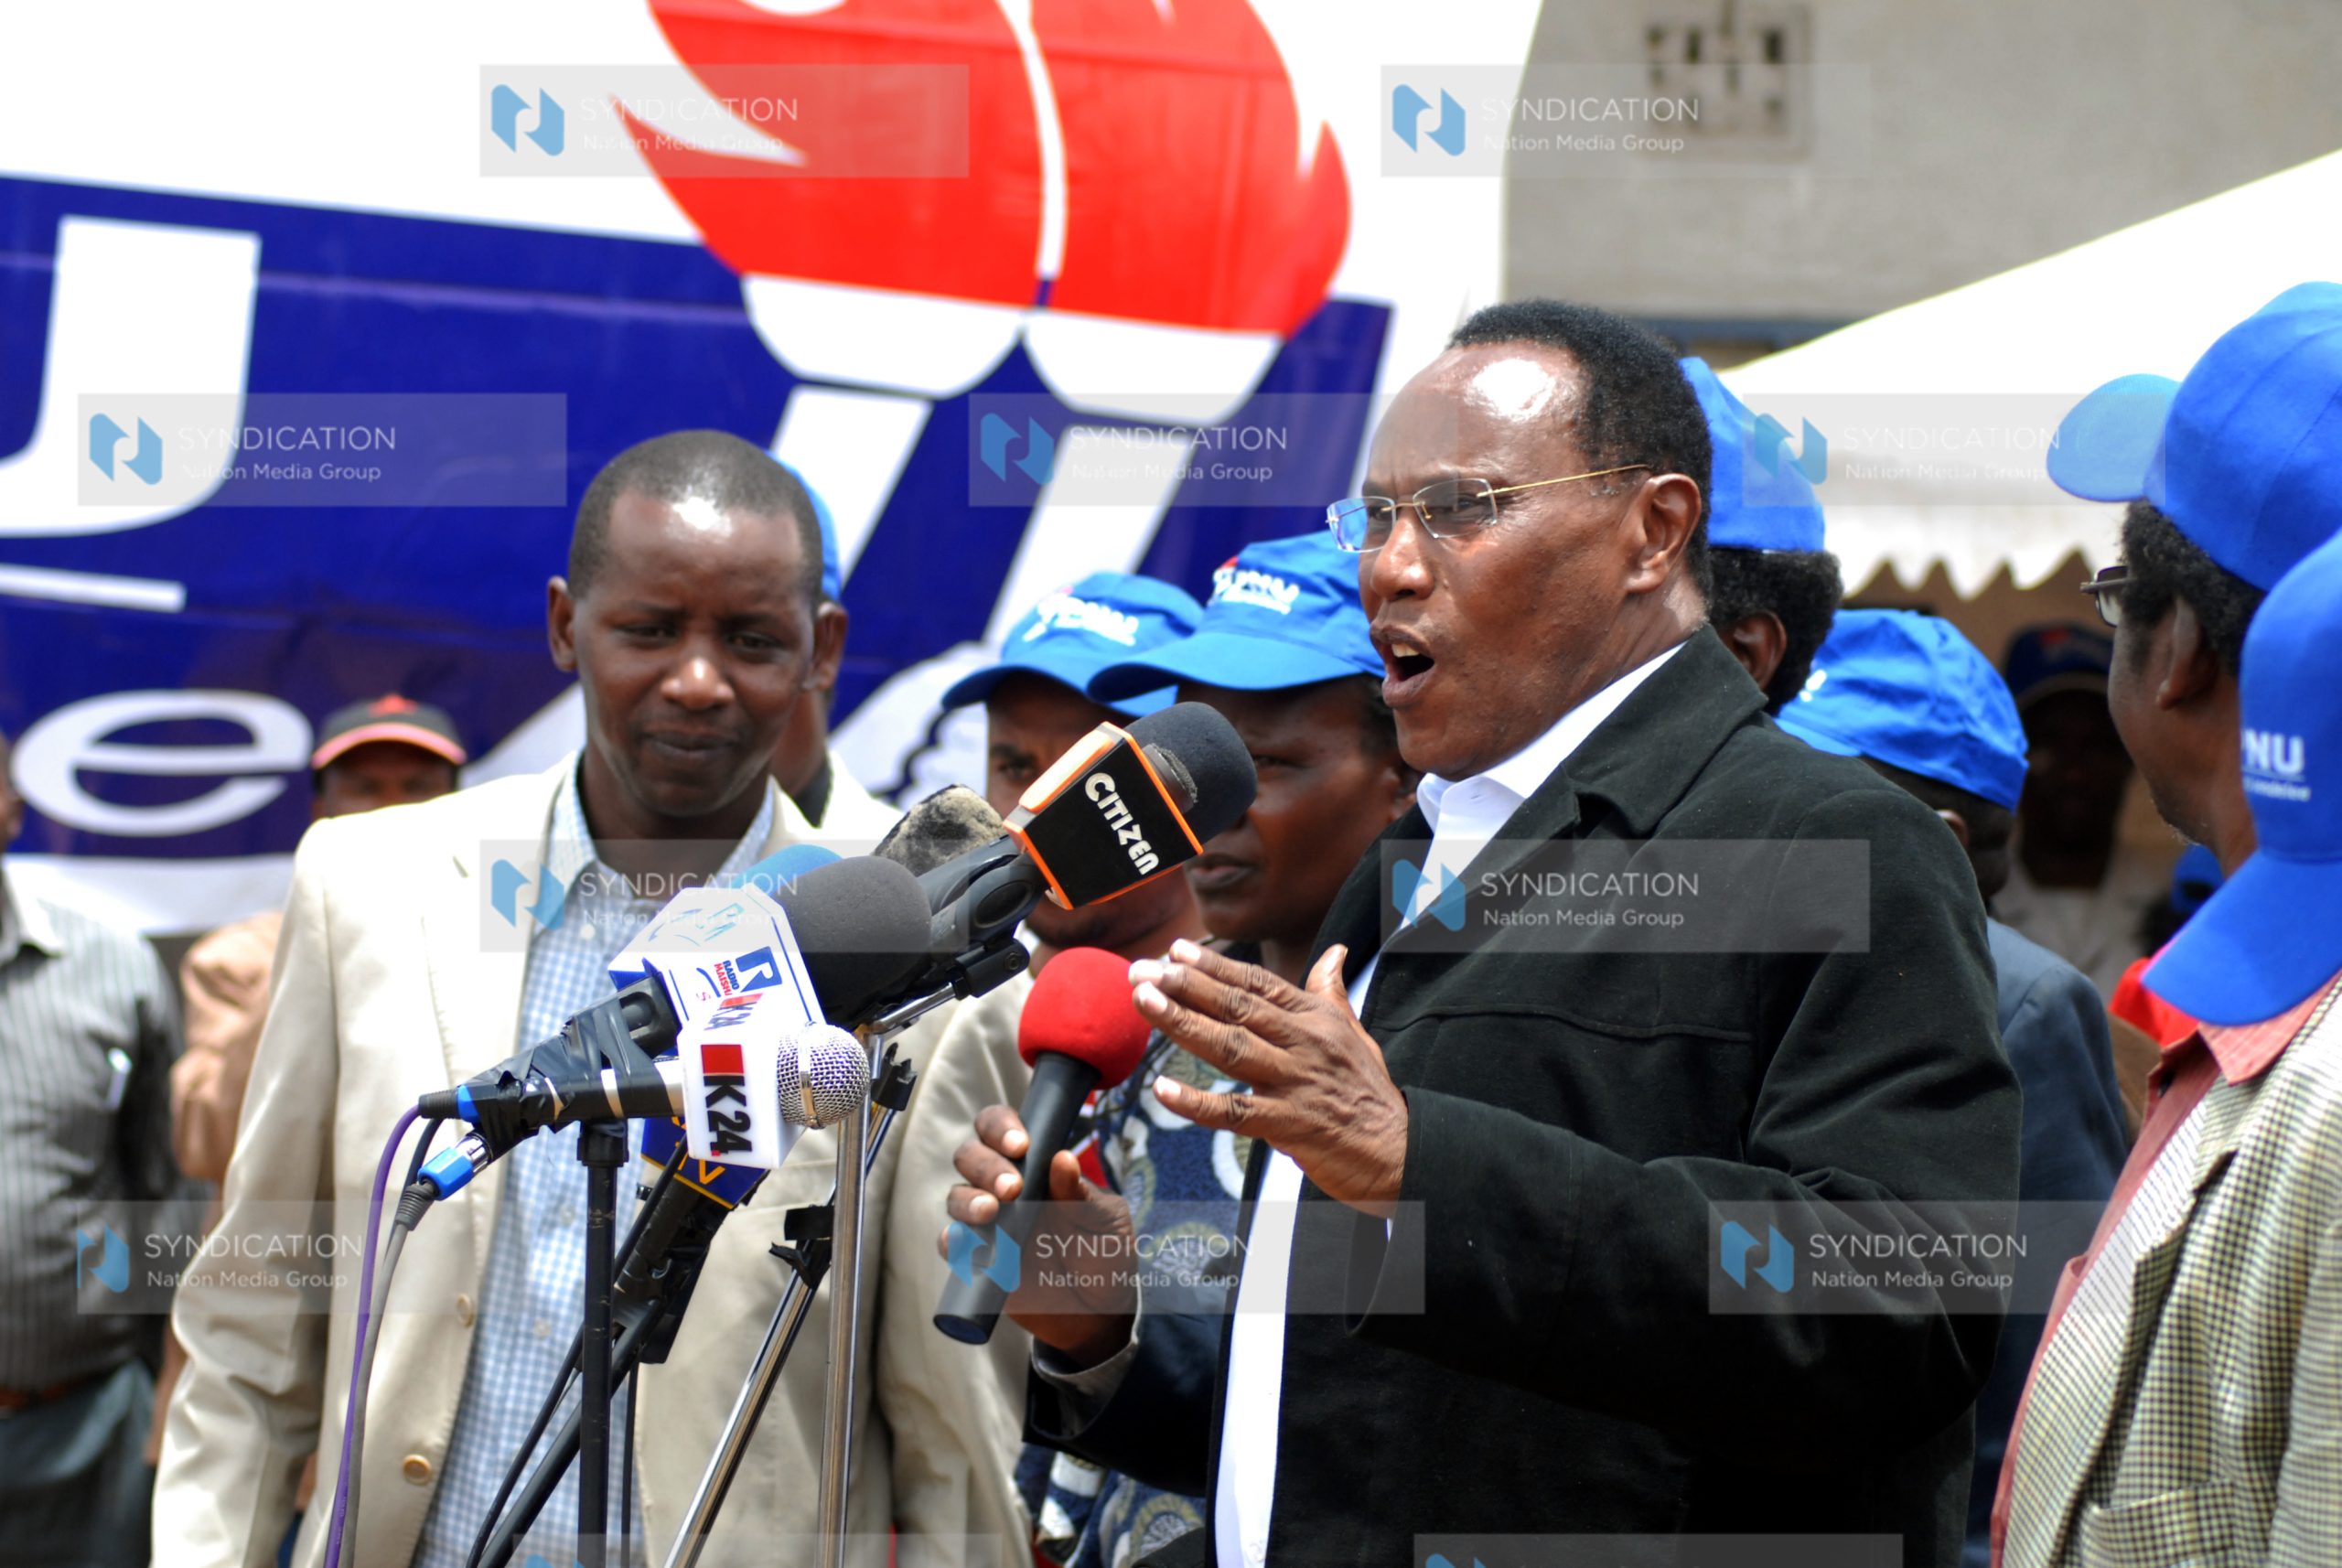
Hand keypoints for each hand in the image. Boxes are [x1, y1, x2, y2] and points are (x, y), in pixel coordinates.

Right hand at [943, 1103, 1136, 1367]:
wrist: (1098, 1313)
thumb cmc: (1104, 1254)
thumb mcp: (1105, 1222)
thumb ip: (1083, 1193)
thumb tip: (1062, 1158)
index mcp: (1035, 1167)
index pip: (1002, 1129)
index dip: (1001, 1127)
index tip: (1021, 1144)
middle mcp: (1004, 1188)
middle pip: (971, 1156)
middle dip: (986, 1165)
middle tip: (1012, 1187)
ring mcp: (988, 1224)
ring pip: (957, 1196)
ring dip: (967, 1199)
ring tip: (991, 1213)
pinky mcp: (976, 1260)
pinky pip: (951, 1245)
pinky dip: (953, 1241)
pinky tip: (966, 1243)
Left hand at [1131, 938, 1407, 1216]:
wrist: (1401, 1150)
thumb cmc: (1370, 1091)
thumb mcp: (1354, 1033)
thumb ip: (1331, 992)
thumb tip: (1335, 951)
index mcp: (1315, 1019)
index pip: (1257, 984)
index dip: (1215, 965)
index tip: (1176, 949)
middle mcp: (1304, 1043)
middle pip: (1237, 1007)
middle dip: (1186, 985)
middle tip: (1143, 970)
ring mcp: (1297, 1083)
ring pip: (1231, 1047)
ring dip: (1183, 1023)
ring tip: (1145, 1002)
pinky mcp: (1291, 1125)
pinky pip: (1236, 1112)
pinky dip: (1198, 1102)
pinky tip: (1163, 1089)